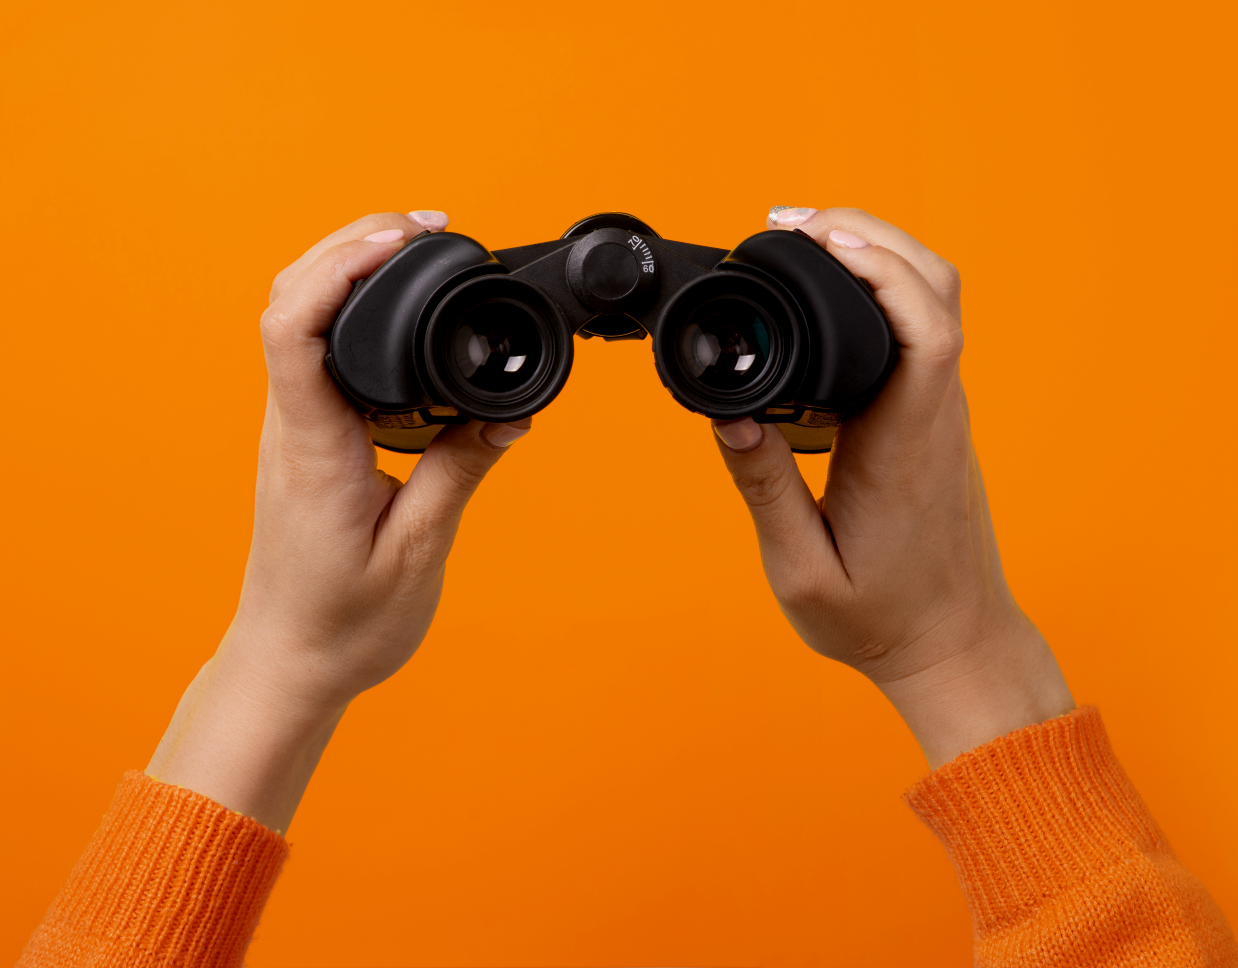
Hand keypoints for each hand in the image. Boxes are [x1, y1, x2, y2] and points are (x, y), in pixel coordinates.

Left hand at [147, 211, 530, 832]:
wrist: (291, 662)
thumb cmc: (344, 622)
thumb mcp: (419, 552)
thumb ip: (461, 471)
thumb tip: (510, 413)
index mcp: (314, 450)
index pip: (295, 327)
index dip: (342, 264)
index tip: (404, 239)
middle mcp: (292, 427)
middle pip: (293, 296)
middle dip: (355, 243)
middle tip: (428, 227)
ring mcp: (294, 430)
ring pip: (302, 318)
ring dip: (353, 269)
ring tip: (422, 252)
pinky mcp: (308, 439)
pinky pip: (320, 353)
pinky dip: (358, 311)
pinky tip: (404, 313)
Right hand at [713, 208, 1073, 767]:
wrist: (952, 644)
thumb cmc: (881, 618)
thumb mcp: (803, 569)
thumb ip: (765, 491)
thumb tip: (729, 418)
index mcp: (903, 445)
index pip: (925, 330)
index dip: (882, 268)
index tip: (819, 240)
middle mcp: (935, 415)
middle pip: (937, 288)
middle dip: (870, 234)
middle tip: (791, 223)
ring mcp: (943, 413)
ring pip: (934, 300)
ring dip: (876, 255)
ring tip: (802, 246)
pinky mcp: (935, 419)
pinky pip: (922, 330)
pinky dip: (880, 291)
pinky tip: (828, 300)